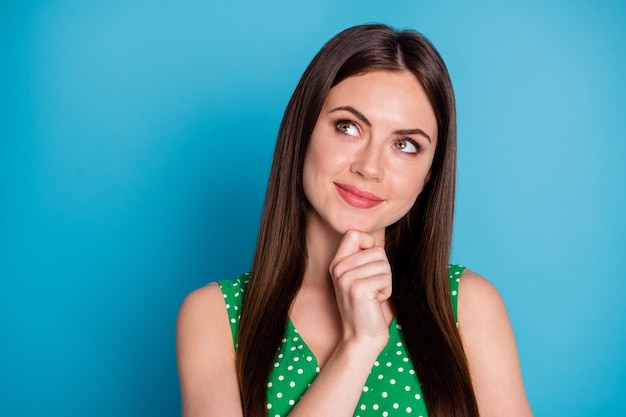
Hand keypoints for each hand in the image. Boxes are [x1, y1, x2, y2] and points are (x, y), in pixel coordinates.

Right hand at [329, 230, 391, 350]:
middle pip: (376, 250)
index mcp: (337, 263)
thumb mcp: (359, 277)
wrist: (361, 337)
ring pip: (383, 264)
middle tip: (373, 288)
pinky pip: (385, 278)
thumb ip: (362, 258)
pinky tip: (375, 302)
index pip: (354, 233)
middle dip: (383, 270)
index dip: (369, 243)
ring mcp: (346, 277)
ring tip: (373, 296)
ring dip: (386, 282)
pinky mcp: (358, 288)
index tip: (370, 264)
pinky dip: (387, 291)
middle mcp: (338, 268)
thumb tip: (373, 242)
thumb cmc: (367, 306)